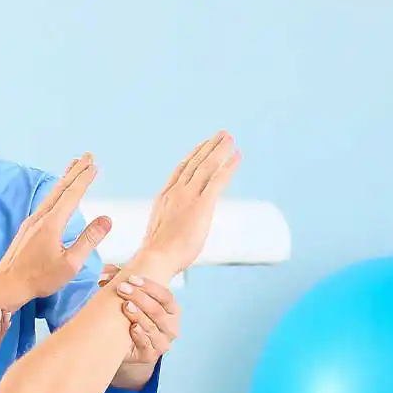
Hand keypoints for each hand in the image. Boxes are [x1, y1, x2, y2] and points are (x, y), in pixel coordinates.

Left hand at [0, 154, 112, 305]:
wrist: (7, 285)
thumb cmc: (39, 278)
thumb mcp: (71, 264)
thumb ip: (89, 240)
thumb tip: (106, 219)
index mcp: (52, 223)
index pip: (72, 195)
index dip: (84, 179)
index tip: (94, 165)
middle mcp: (40, 217)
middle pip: (60, 188)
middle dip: (75, 171)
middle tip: (87, 156)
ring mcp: (31, 222)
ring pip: (51, 195)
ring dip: (64, 179)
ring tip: (73, 167)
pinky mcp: (27, 229)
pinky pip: (45, 204)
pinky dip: (55, 193)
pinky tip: (56, 196)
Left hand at [97, 265, 179, 366]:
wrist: (128, 348)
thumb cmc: (133, 319)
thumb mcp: (134, 300)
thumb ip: (127, 284)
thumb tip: (109, 270)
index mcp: (172, 311)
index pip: (166, 296)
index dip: (150, 286)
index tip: (132, 279)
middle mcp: (171, 327)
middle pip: (157, 310)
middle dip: (139, 297)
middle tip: (122, 288)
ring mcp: (162, 343)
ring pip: (152, 327)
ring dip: (138, 315)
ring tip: (125, 305)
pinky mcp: (151, 356)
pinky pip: (147, 345)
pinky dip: (140, 335)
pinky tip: (132, 327)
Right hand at [140, 132, 240, 275]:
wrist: (156, 257)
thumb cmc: (157, 253)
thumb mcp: (161, 231)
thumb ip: (170, 223)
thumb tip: (176, 230)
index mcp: (164, 197)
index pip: (180, 170)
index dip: (192, 156)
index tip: (200, 146)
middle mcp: (176, 192)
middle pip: (195, 163)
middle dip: (209, 147)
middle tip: (221, 135)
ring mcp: (188, 197)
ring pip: (206, 166)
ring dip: (219, 150)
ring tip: (229, 138)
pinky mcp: (202, 205)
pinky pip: (217, 180)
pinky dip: (228, 167)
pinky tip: (236, 157)